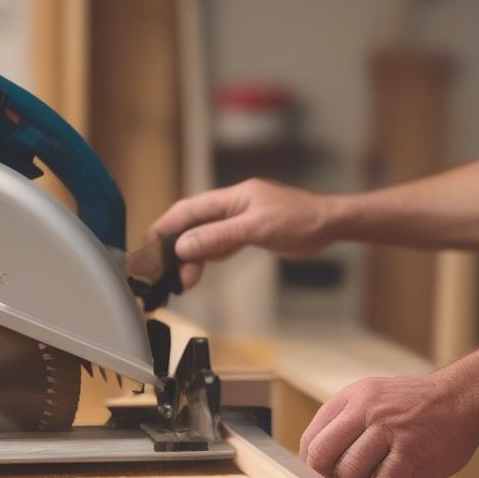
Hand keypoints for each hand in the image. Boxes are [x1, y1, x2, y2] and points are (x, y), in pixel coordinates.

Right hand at [149, 178, 335, 288]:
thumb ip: (218, 237)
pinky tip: (199, 269)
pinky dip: (208, 257)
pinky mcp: (249, 232)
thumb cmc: (300, 220)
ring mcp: (240, 219)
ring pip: (205, 237)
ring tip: (182, 280)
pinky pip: (220, 244)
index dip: (165, 227)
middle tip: (165, 273)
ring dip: (191, 257)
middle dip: (176, 248)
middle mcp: (232, 206)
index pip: (187, 210)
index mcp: (231, 197)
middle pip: (192, 225)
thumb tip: (183, 246)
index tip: (148, 247)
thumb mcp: (256, 229)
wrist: (330, 224)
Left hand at [298, 371, 478, 477]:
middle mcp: (366, 410)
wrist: (464, 397)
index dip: (313, 466)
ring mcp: (389, 429)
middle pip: (322, 457)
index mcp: (353, 398)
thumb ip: (348, 424)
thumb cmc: (417, 406)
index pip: (312, 439)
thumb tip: (320, 464)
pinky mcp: (412, 450)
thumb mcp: (375, 398)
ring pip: (351, 475)